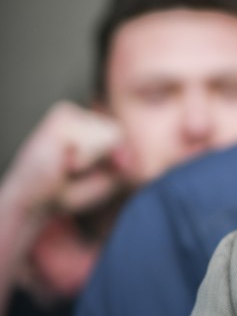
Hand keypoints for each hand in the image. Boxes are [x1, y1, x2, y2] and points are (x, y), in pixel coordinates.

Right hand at [0, 104, 127, 309]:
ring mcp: (69, 112)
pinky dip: (82, 160)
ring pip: (111, 135)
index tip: (87, 173)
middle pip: (120, 134)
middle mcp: (82, 114)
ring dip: (91, 161)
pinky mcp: (60, 117)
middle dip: (104, 162)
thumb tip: (125, 153)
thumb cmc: (69, 191)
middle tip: (75, 172)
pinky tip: (62, 162)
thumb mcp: (109, 179)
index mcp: (94, 125)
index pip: (124, 138)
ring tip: (68, 167)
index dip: (115, 163)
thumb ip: (125, 164)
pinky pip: (94, 140)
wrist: (33, 203)